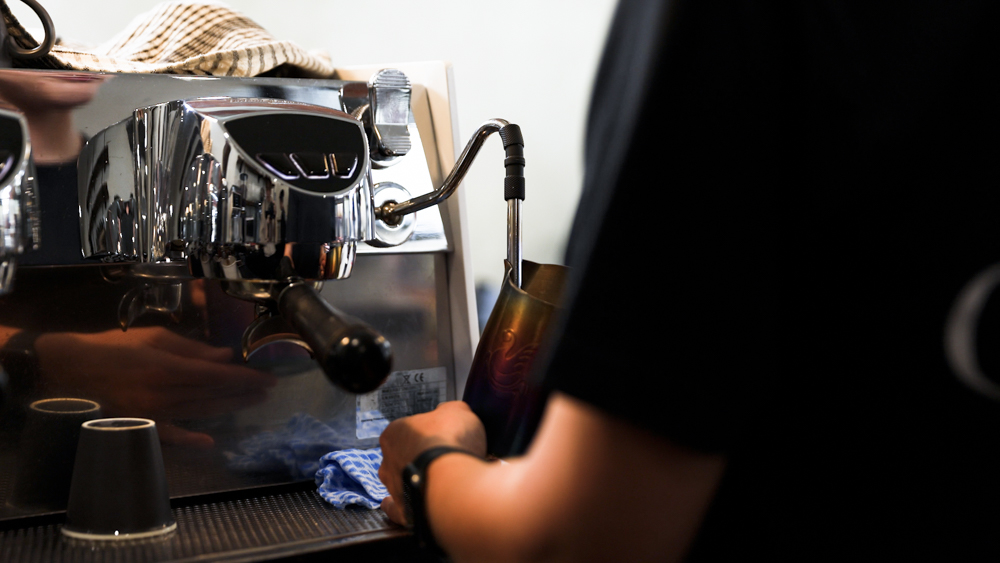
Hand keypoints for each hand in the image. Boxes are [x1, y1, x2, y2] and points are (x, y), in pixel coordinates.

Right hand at [34, 326, 276, 447]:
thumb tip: (226, 356)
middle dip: (244, 392)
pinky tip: (210, 441)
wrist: (75, 369)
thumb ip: (193, 349)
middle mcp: (164, 393)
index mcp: (168, 368)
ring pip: (201, 411)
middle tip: (268, 389)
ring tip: (254, 402)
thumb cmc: (116, 347)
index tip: (267, 377)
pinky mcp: (142, 424)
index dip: (245, 378)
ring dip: (229, 407)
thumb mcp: (156, 337)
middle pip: (214, 394)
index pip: (217, 376)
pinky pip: (170, 435)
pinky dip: (190, 439)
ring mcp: (154, 413)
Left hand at [378, 401, 486, 523]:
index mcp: (395, 432)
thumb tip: (448, 414)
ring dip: (416, 481)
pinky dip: (403, 508)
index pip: (409, 430)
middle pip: (403, 455)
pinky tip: (411, 506)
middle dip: (420, 457)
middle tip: (444, 460)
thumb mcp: (458, 411)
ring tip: (442, 483)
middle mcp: (388, 459)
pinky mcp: (402, 510)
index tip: (443, 438)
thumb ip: (450, 411)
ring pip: (401, 481)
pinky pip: (397, 509)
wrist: (452, 481)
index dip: (429, 434)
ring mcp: (393, 486)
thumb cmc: (450, 443)